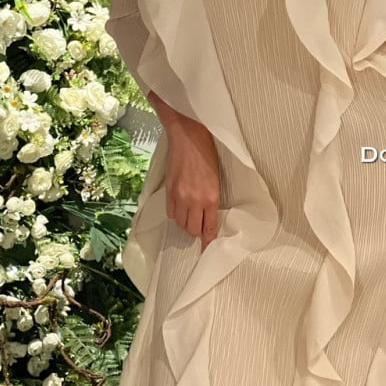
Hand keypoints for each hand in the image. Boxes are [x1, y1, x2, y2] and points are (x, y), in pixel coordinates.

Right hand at [165, 123, 220, 253]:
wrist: (188, 135)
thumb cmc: (207, 153)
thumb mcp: (216, 177)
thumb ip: (212, 198)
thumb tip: (208, 214)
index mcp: (211, 196)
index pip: (209, 227)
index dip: (208, 241)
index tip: (208, 250)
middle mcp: (194, 200)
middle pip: (192, 229)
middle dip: (197, 229)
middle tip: (200, 222)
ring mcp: (179, 196)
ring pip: (180, 223)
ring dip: (186, 222)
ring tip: (190, 213)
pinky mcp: (168, 191)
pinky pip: (170, 213)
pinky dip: (176, 214)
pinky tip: (180, 206)